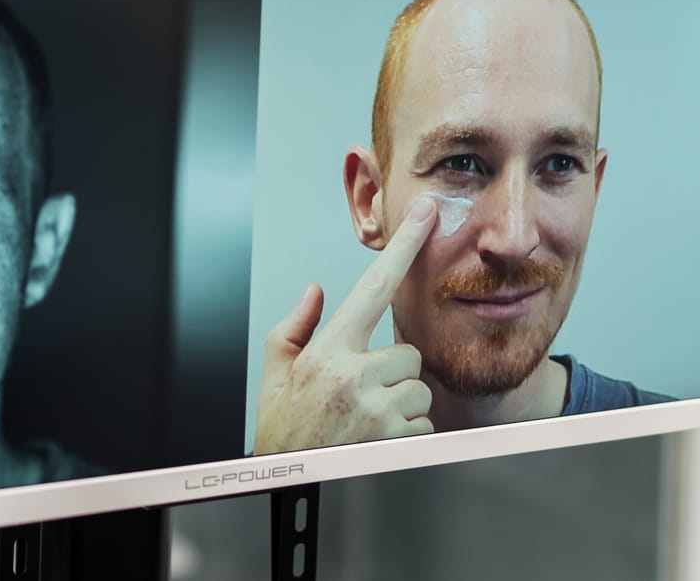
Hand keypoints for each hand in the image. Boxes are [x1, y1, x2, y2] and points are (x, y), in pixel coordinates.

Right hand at [253, 195, 439, 454]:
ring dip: (401, 404)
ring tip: (366, 420)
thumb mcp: (274, 375)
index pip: (372, 287)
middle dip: (393, 372)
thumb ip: (294, 328)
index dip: (403, 247)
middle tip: (362, 393)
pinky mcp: (398, 439)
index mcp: (328, 352)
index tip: (424, 216)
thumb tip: (315, 292)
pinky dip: (408, 432)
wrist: (288, 483)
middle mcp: (355, 377)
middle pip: (407, 352)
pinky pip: (425, 423)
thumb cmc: (284, 434)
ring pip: (419, 388)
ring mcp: (379, 410)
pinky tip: (377, 439)